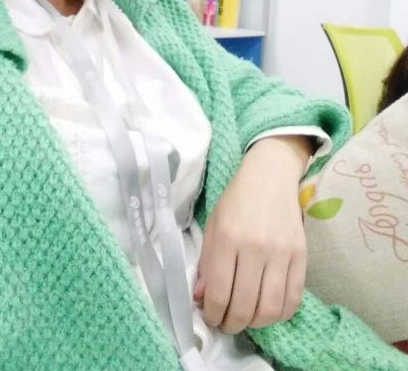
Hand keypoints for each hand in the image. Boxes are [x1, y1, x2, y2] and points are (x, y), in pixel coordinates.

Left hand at [194, 135, 309, 333]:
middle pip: (243, 306)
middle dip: (231, 324)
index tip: (210, 317)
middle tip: (227, 323)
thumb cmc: (236, 200)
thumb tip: (200, 299)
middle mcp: (254, 246)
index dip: (212, 314)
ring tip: (247, 319)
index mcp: (227, 237)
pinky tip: (268, 310)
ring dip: (255, 324)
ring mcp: (281, 252)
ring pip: (269, 308)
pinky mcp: (301, 255)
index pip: (218, 292)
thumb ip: (205, 263)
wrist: (270, 176)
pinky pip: (293, 298)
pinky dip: (280, 314)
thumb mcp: (212, 225)